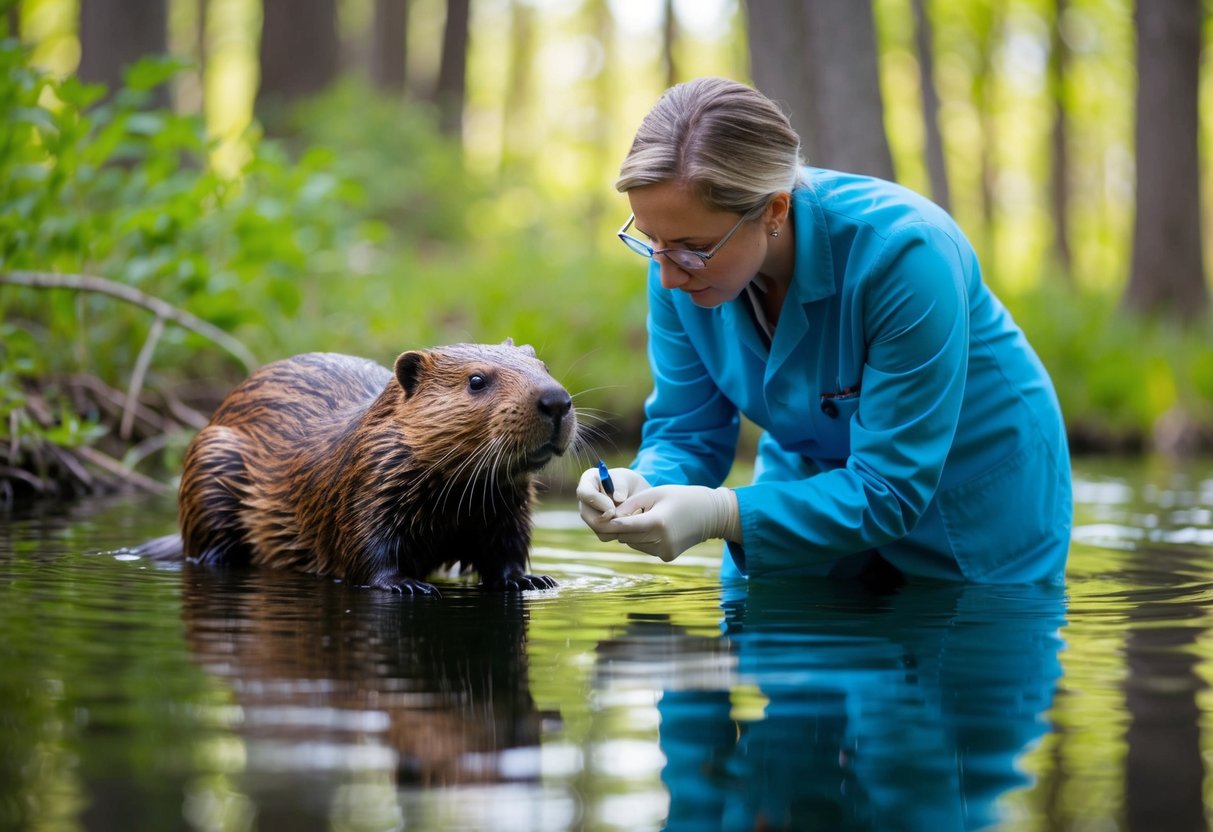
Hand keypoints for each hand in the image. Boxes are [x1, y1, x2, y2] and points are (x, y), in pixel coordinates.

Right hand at [577, 466, 651, 538]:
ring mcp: (588, 514)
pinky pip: (605, 535)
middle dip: (608, 521)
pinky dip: (618, 532)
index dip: (599, 503)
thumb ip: (621, 487)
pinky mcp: (596, 527)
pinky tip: (628, 524)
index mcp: (587, 481)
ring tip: (630, 518)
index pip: (585, 493)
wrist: (631, 491)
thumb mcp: (626, 479)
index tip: (613, 509)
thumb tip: (618, 498)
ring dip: (616, 527)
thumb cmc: (626, 482)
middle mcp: (584, 500)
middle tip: (626, 518)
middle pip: (588, 516)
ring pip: (598, 528)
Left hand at [603, 484, 739, 561]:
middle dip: (618, 527)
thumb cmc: (680, 497)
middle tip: (611, 515)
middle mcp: (662, 541)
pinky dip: (641, 538)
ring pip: (633, 543)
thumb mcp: (655, 493)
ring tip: (640, 517)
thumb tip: (610, 518)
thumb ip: (630, 505)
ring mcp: (665, 551)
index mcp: (658, 522)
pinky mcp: (667, 557)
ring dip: (629, 532)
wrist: (709, 514)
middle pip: (626, 536)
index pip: (626, 526)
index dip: (611, 523)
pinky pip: (643, 548)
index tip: (598, 518)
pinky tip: (651, 527)